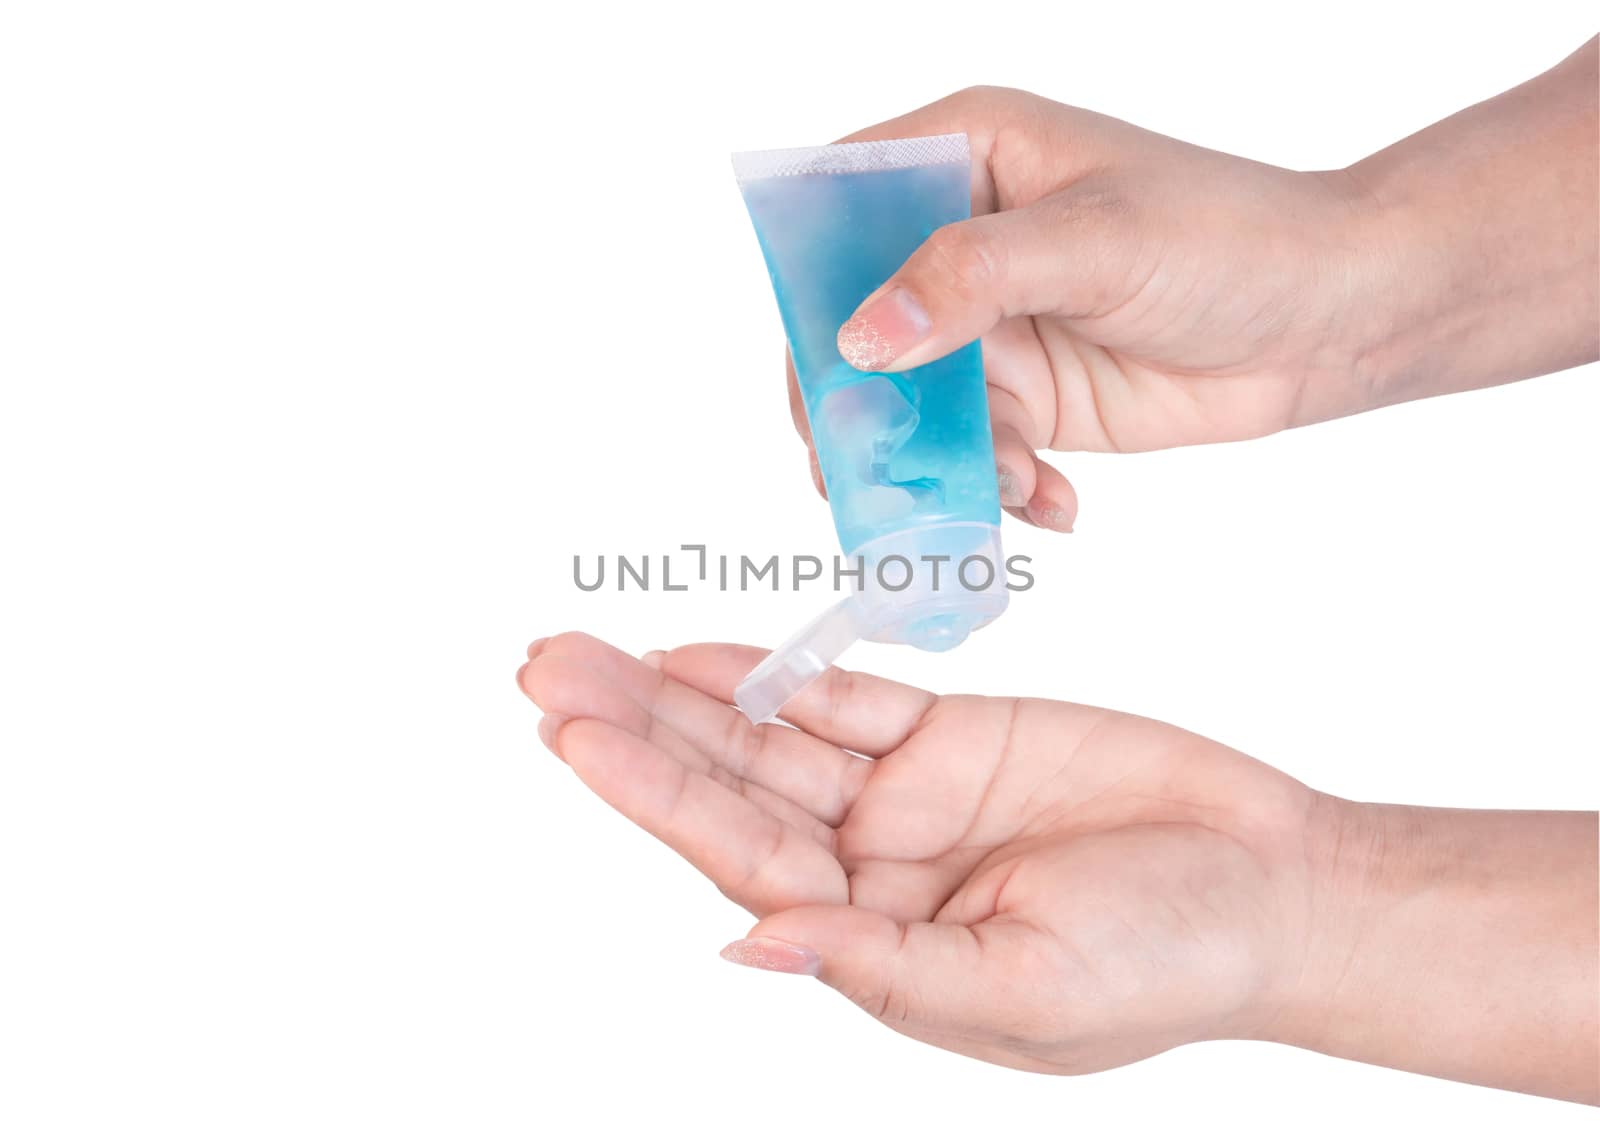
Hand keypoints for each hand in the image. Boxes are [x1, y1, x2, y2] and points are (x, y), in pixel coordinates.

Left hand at [519, 631, 1320, 1071]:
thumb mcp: (1024, 989)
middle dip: (633, 729)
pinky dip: (779, 670)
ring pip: (769, 734)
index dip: (652, 795)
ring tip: (588, 647)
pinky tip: (705, 649)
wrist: (1273, 882)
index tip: (571, 736)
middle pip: (727, 789)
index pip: (736, 859)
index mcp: (870, 942)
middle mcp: (868, 870)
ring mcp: (905, 797)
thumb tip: (747, 947)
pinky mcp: (951, 734)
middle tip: (544, 666)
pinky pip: (847, 694)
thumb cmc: (1169, 960)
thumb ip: (881, 967)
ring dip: (680, 691)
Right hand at [787, 41, 1597, 530]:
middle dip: (861, 406)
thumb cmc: (1230, 238)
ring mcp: (988, 324)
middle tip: (868, 473)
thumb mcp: (1095, 241)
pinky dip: (997, 489)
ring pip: (908, 405)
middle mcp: (961, 241)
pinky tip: (1055, 503)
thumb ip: (971, 279)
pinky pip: (971, 451)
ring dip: (938, 464)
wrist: (1328, 320)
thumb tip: (860, 337)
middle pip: (855, 323)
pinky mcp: (1024, 396)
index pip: (839, 208)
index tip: (817, 364)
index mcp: (964, 158)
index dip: (809, 282)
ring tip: (1001, 493)